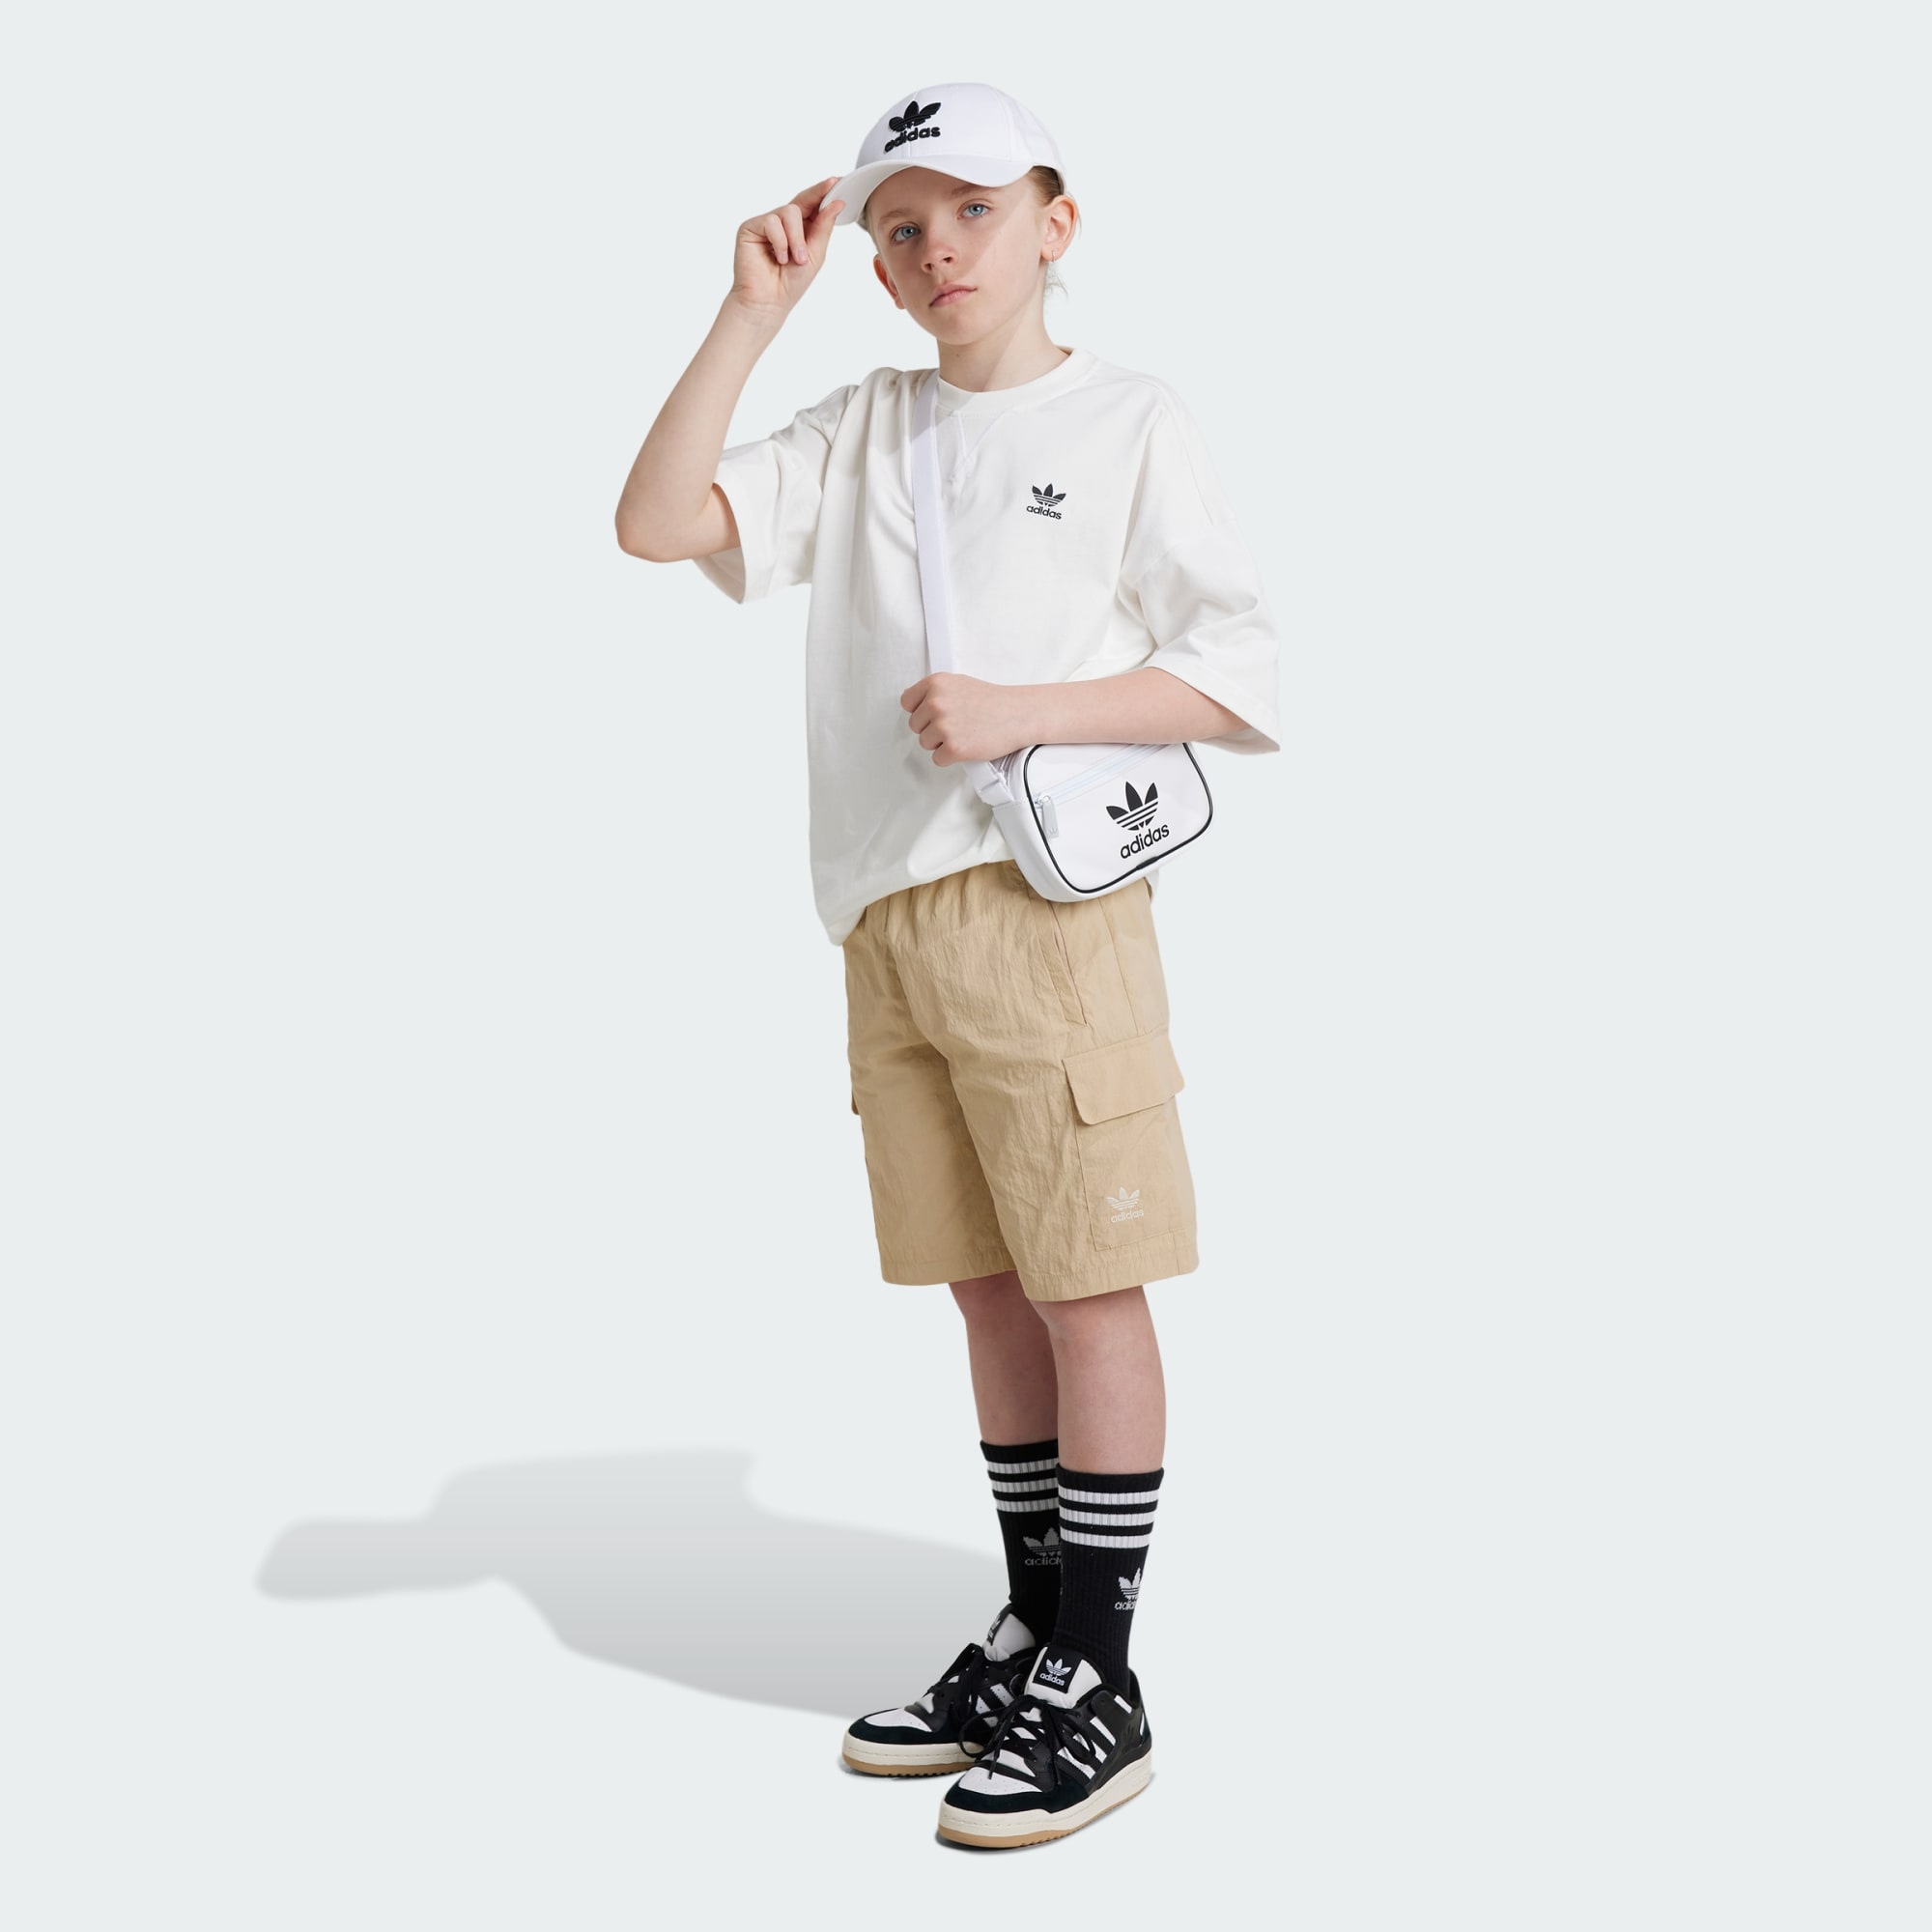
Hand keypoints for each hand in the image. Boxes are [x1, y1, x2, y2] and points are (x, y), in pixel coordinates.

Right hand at [728, 176, 844, 325]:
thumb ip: (824, 228)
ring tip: (795, 259)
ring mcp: (766, 224)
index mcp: (799, 228)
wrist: (768, 302)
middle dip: (817, 197)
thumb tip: (836, 202)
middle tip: (832, 186)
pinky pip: (772, 222)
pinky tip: (779, 258)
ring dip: (796, 238)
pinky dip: (780, 242)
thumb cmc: (790, 283)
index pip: (812, 204)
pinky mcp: (750, 227)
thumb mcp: (816, 254)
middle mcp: (782, 223)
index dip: (824, 191)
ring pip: (789, 212)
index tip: (838, 180)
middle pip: (801, 200)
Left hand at [900, 673, 1035, 765]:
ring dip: (941, 743)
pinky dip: (951, 757)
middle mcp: (936, 703)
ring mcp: (943, 726)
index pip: (907, 702)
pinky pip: (938, 759)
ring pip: (925, 743)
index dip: (919, 710)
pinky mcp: (953, 748)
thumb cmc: (993, 701)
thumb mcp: (959, 683)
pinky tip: (967, 745)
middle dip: (931, 728)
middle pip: (915, 726)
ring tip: (963, 733)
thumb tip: (915, 704)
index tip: (932, 714)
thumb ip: (936, 692)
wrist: (1018, 714)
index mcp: (936, 683)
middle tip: (956, 724)